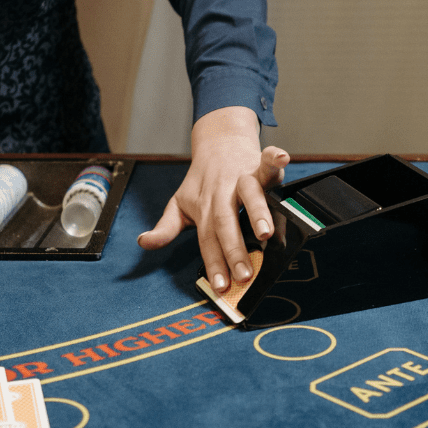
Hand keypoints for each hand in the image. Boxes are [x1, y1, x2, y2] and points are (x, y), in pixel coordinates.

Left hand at [137, 106, 289, 290]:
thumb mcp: (180, 203)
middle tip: (244, 274)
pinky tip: (283, 158)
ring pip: (249, 195)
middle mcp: (222, 194)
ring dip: (257, 212)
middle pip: (226, 222)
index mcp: (203, 207)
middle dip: (234, 249)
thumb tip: (144, 243)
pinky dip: (274, 158)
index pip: (207, 240)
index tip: (221, 286)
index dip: (214, 264)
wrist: (217, 141)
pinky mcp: (257, 163)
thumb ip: (165, 227)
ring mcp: (240, 178)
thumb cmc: (203, 179)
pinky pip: (267, 161)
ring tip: (266, 233)